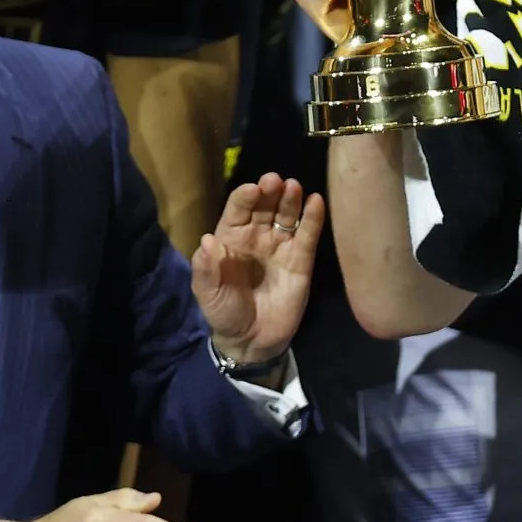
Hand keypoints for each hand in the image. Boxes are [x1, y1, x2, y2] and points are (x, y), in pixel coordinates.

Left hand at [191, 174, 323, 365]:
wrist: (252, 340)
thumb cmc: (225, 313)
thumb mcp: (208, 294)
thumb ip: (205, 268)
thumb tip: (207, 240)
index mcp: (231, 239)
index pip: (238, 210)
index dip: (244, 198)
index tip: (252, 190)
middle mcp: (257, 237)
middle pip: (264, 206)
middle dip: (269, 191)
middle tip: (275, 180)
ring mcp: (280, 246)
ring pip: (286, 215)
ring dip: (290, 199)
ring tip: (294, 186)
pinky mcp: (302, 259)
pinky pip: (308, 234)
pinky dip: (313, 218)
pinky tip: (315, 201)